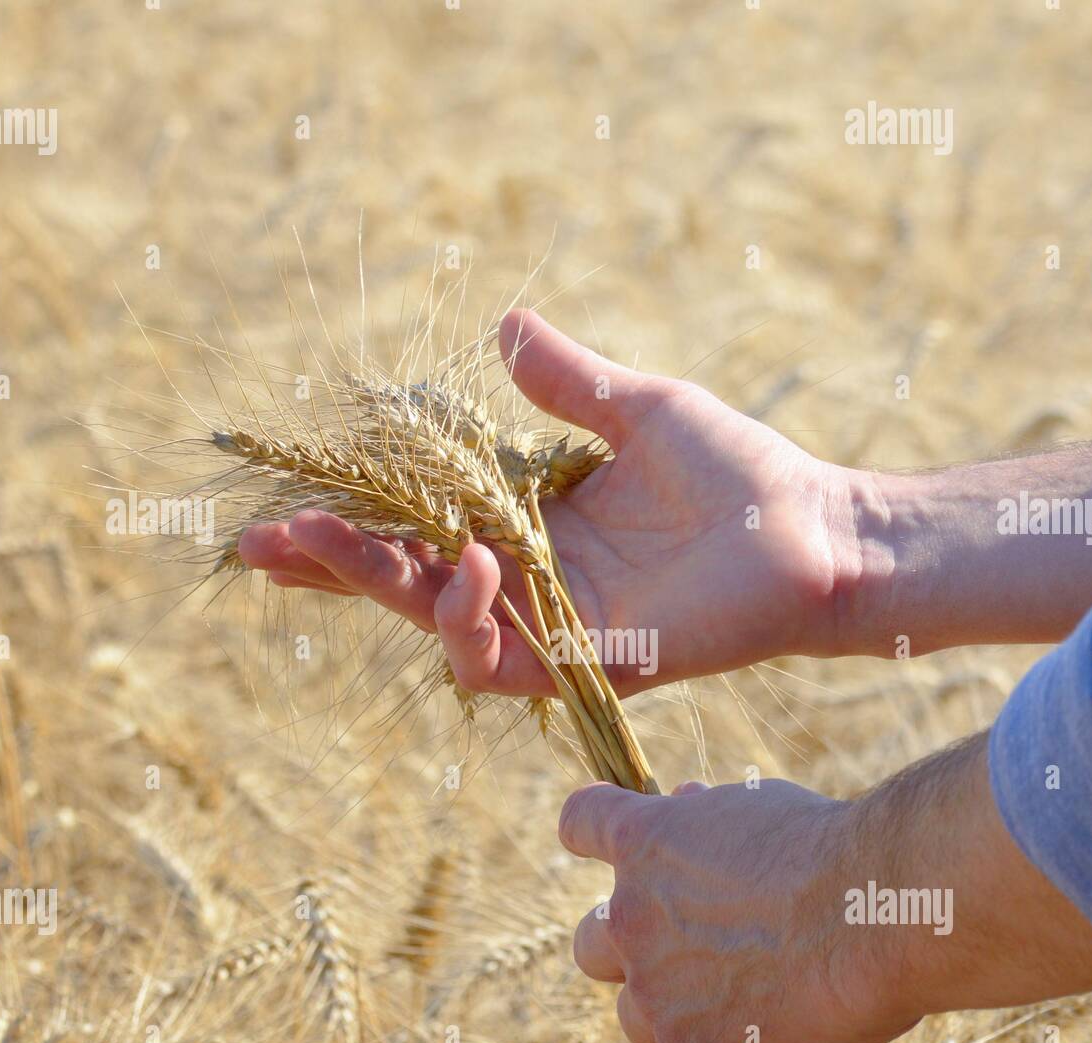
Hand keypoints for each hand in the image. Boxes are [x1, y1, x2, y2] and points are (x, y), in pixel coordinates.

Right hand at [238, 310, 892, 694]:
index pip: (423, 531)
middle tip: (275, 542)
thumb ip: (571, 381)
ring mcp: (558, 628)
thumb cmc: (740, 474)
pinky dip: (471, 624)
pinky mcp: (590, 662)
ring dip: (393, 593)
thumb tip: (506, 325)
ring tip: (368, 549)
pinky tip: (471, 567)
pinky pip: (502, 667)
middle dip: (338, 569)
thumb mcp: (642, 409)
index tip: (284, 507)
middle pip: (410, 586)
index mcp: (535, 526)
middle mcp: (535, 583)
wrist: (816, 529)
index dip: (354, 524)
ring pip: (441, 631)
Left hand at [561, 778, 921, 1042]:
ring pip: (635, 1019)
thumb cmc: (841, 849)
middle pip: (591, 945)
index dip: (595, 836)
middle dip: (631, 949)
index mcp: (646, 842)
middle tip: (693, 955)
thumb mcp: (763, 807)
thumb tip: (686, 803)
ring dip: (676, 1017)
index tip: (625, 849)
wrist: (884, 910)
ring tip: (746, 1012)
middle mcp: (634, 917)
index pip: (581, 823)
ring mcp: (657, 994)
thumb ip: (711, 817)